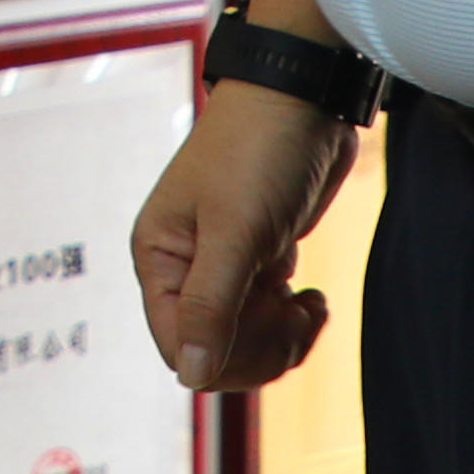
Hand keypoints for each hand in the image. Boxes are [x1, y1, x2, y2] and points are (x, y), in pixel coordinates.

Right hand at [130, 83, 349, 396]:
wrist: (307, 97)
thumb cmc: (260, 151)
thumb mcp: (235, 231)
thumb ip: (210, 306)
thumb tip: (189, 377)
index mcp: (160, 258)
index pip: (177, 345)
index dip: (224, 356)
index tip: (270, 330)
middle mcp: (184, 266)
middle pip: (214, 349)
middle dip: (260, 346)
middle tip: (296, 317)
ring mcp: (223, 264)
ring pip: (247, 339)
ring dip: (283, 336)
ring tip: (309, 307)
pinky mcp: (259, 258)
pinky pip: (270, 318)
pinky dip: (295, 320)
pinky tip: (313, 298)